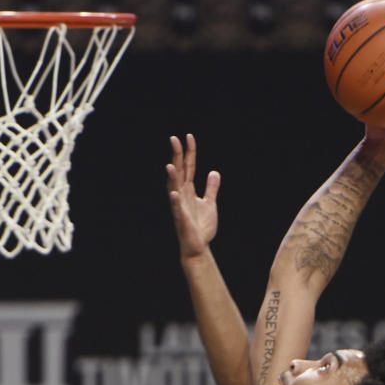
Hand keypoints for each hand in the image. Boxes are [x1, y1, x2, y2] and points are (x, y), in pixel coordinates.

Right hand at [166, 133, 220, 260]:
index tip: (189, 137)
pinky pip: (177, 209)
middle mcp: (182, 195)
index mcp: (188, 190)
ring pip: (174, 188)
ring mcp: (180, 206)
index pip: (188, 166)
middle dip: (177, 156)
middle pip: (179, 171)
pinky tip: (174, 193)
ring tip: (170, 164)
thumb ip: (211, 188)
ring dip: (172, 177)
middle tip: (174, 138)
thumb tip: (214, 172)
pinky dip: (175, 201)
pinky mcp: (182, 219)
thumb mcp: (210, 203)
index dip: (189, 152)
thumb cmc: (201, 227)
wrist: (198, 247)